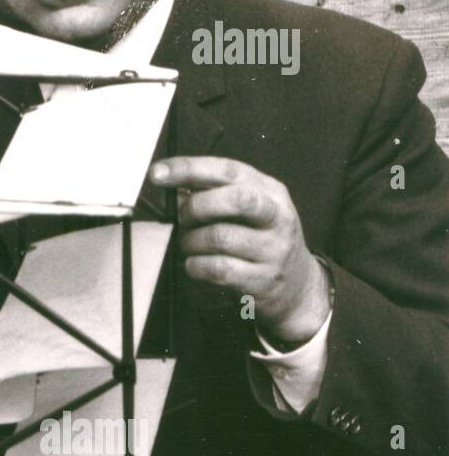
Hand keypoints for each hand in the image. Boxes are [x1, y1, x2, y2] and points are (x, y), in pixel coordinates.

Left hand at [150, 156, 331, 347]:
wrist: (298, 286)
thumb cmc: (261, 239)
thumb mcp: (249, 209)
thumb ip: (214, 193)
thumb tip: (173, 188)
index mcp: (269, 191)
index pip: (229, 170)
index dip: (189, 168)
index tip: (157, 173)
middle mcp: (277, 216)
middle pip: (234, 200)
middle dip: (195, 207)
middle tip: (183, 219)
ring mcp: (274, 249)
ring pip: (220, 237)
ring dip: (191, 241)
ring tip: (189, 244)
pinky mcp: (263, 279)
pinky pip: (218, 269)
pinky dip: (196, 266)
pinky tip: (195, 264)